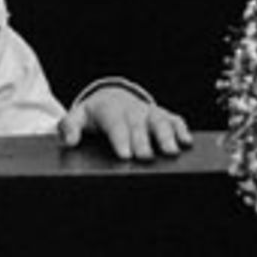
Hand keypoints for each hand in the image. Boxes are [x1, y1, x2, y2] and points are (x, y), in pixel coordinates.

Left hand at [64, 83, 192, 159]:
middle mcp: (131, 109)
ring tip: (171, 152)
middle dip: (143, 141)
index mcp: (109, 109)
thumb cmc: (94, 115)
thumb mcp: (77, 118)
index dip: (121, 139)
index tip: (125, 154)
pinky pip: (174, 120)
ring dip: (166, 136)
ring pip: (159, 121)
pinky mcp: (162, 115)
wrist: (111, 99)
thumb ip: (69, 127)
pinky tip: (186, 142)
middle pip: (138, 125)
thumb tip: (70, 141)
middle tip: (145, 158)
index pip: (115, 124)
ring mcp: (148, 112)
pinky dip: (181, 129)